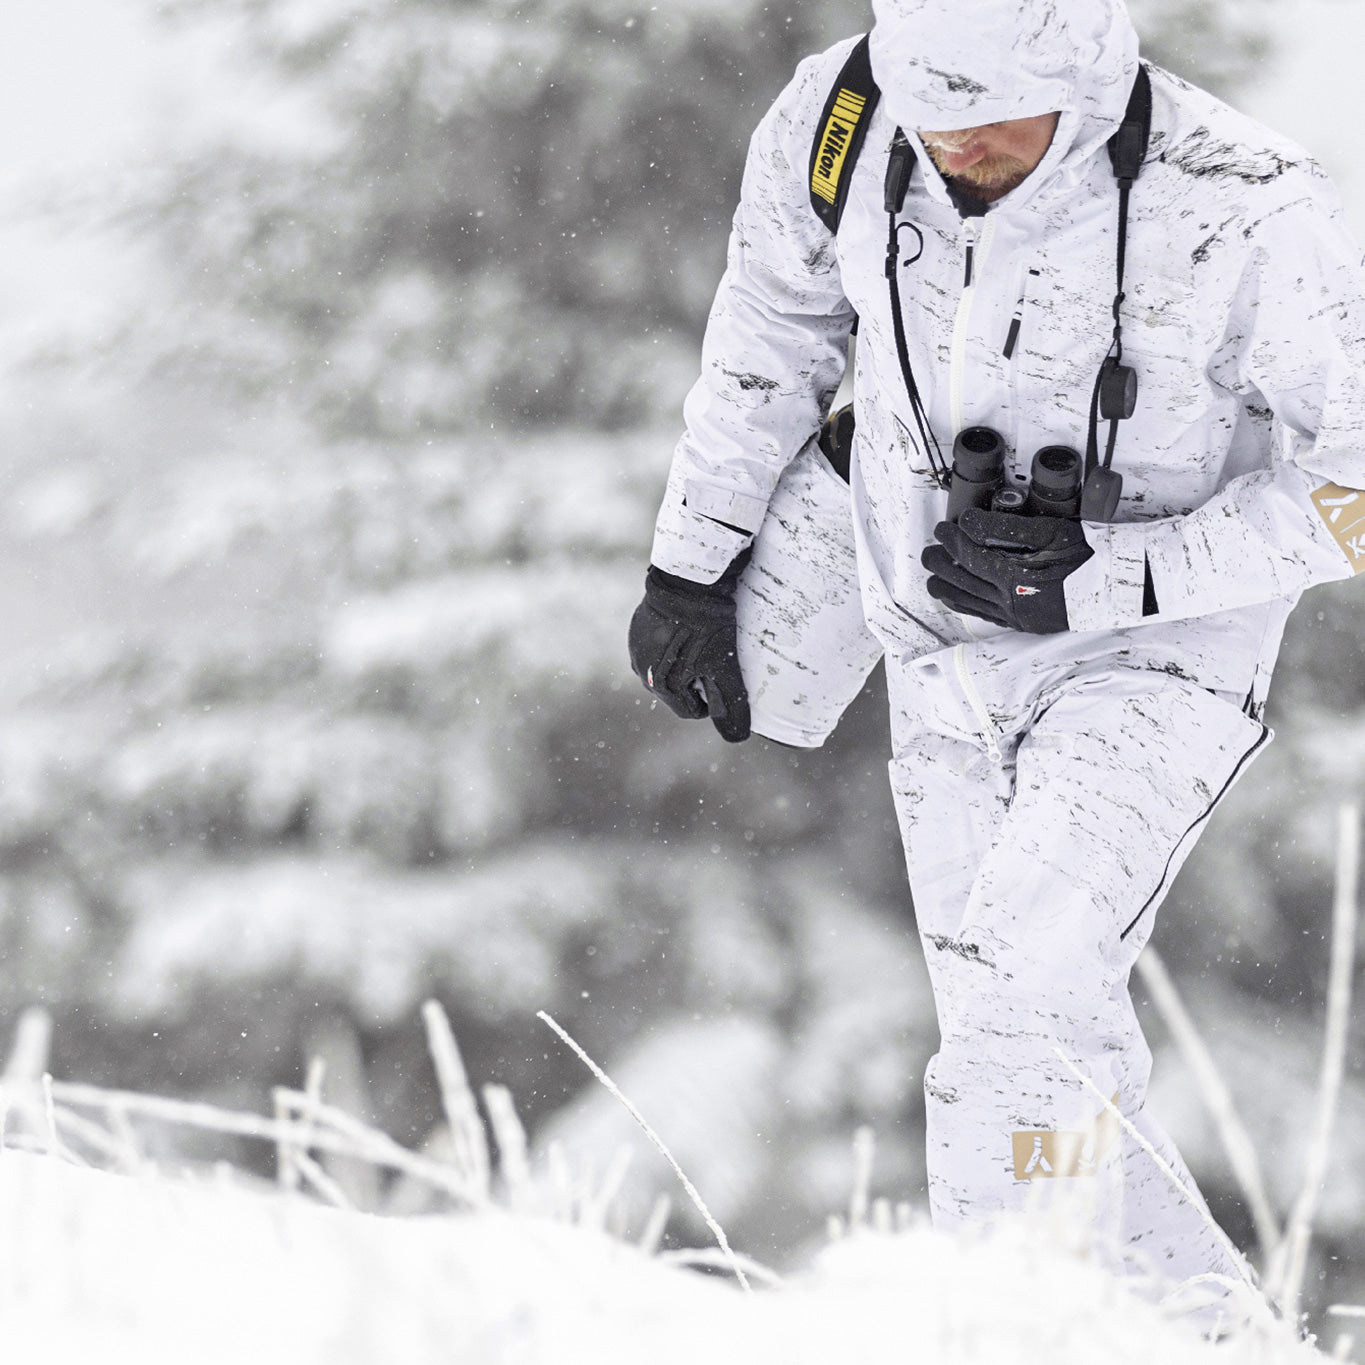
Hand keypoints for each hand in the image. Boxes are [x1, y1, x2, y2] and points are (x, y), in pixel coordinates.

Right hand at [628, 553, 750, 741]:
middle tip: (716, 660)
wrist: (685, 581)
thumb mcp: (724, 666)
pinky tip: (688, 629)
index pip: (689, 711)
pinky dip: (672, 645)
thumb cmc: (706, 627)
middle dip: (696, 682)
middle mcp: (643, 673)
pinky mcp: (636, 629)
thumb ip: (731, 704)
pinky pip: (656, 648)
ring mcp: (636, 649)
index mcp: (662, 688)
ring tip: (703, 643)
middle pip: (676, 691)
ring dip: (683, 663)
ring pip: (666, 669)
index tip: (722, 683)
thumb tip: (738, 737)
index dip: (710, 702)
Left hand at [921, 508, 1093, 632]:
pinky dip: (964, 604)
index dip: (951, 541)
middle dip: (940, 564)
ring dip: (945, 587)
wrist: (1118, 588)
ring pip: (968, 602)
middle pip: (961, 581)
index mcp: (1016, 577)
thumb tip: (968, 522)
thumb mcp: (1051, 532)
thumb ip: (1006, 529)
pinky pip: (983, 615)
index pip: (969, 556)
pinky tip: (957, 598)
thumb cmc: (1089, 556)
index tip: (943, 528)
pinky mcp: (1023, 623)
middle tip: (929, 551)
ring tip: (932, 576)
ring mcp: (1016, 615)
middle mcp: (1011, 600)